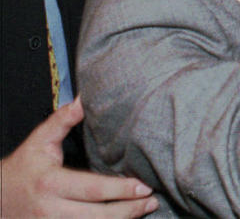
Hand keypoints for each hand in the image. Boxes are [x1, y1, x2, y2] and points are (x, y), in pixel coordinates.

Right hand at [0, 98, 157, 217]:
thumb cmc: (21, 170)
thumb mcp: (38, 142)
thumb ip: (62, 121)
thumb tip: (83, 99)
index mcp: (51, 183)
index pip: (92, 189)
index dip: (121, 190)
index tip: (144, 186)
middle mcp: (51, 210)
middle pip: (97, 216)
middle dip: (129, 210)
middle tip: (152, 199)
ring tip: (144, 209)